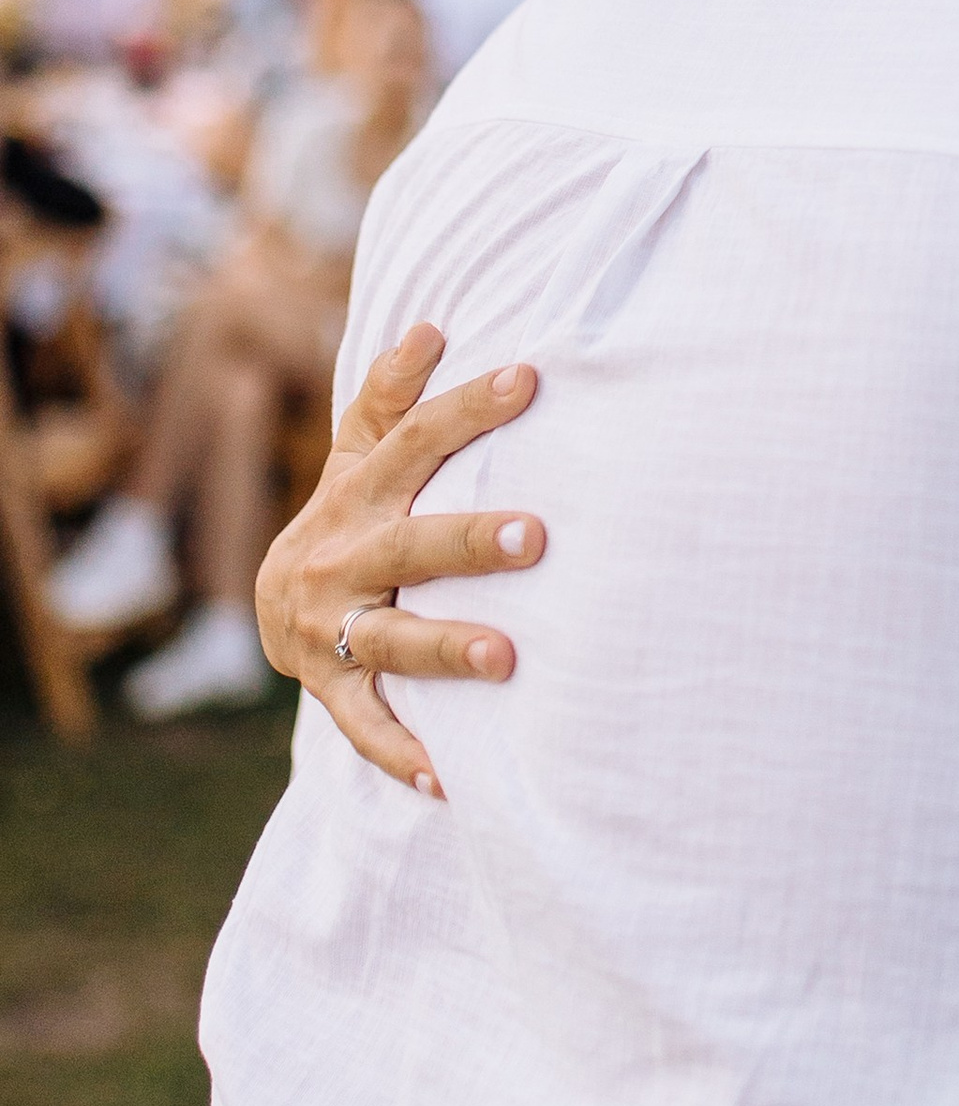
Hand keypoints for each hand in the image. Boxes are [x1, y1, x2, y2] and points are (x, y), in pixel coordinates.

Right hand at [254, 326, 545, 798]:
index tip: (529, 378)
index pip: (414, 441)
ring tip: (508, 659)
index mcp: (360, 494)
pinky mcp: (332, 689)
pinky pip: (368, 727)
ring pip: (394, 640)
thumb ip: (391, 395)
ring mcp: (334, 629)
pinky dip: (405, 756)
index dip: (466, 408)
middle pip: (412, 545)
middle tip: (538, 535)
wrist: (273, 608)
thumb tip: (428, 326)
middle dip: (471, 540)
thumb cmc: (349, 514)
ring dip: (450, 648)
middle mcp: (344, 559)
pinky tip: (452, 779)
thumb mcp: (358, 454)